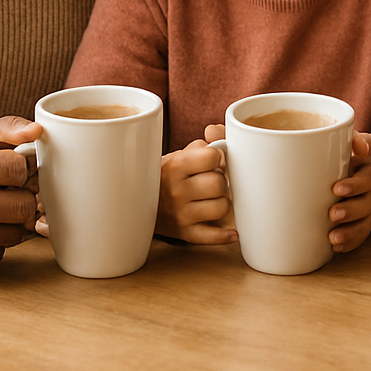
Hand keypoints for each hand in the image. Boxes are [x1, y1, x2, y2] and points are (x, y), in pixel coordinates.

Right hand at [155, 128, 235, 244]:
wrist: (138, 203)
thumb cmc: (169, 175)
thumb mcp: (182, 154)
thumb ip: (206, 142)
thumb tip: (217, 133)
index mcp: (176, 166)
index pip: (212, 157)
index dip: (217, 157)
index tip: (213, 160)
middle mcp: (177, 191)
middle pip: (219, 184)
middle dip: (221, 180)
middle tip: (213, 181)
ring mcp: (181, 214)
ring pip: (221, 207)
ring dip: (222, 202)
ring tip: (213, 198)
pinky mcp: (185, 233)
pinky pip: (211, 237)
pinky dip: (224, 236)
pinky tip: (232, 231)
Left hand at [328, 133, 370, 253]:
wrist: (352, 175)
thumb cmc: (343, 156)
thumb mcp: (346, 143)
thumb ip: (355, 138)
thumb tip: (362, 148)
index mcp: (366, 173)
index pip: (368, 179)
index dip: (355, 185)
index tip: (336, 189)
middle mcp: (369, 193)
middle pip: (368, 204)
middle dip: (351, 211)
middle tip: (332, 214)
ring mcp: (365, 211)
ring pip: (365, 224)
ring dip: (351, 232)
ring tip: (332, 238)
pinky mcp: (358, 225)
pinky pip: (359, 237)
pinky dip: (349, 243)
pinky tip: (335, 248)